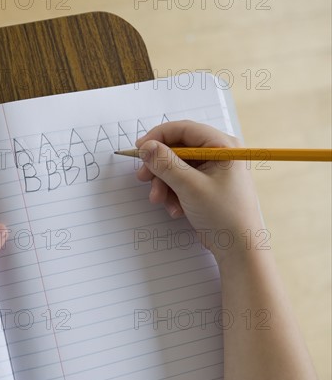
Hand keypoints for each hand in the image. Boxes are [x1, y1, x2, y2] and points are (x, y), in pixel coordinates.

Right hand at [136, 120, 263, 259]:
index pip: (184, 129)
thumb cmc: (224, 215)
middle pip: (177, 149)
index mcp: (222, 146)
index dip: (158, 136)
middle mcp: (218, 154)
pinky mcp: (206, 186)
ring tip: (160, 200)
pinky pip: (181, 181)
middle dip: (159, 166)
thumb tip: (146, 147)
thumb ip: (165, 163)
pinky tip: (175, 209)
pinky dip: (173, 193)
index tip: (140, 148)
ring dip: (164, 184)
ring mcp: (212, 171)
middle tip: (143, 178)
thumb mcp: (190, 187)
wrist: (239, 249)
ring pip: (176, 167)